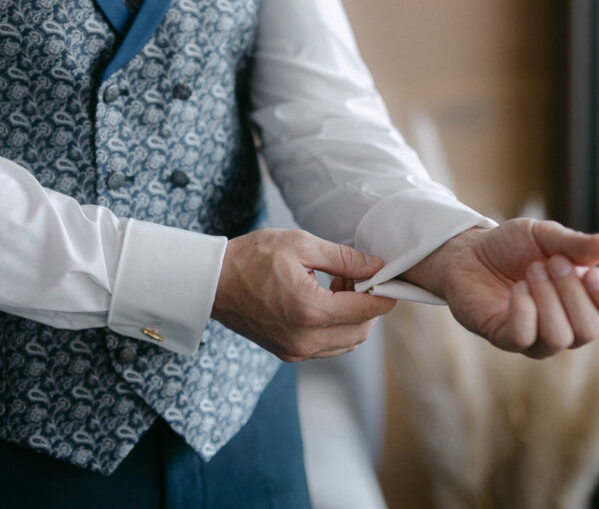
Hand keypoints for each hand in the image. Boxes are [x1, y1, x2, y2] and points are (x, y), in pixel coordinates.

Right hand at [212, 228, 397, 360]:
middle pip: (362, 331)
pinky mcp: (288, 353)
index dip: (384, 293)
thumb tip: (376, 267)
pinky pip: (328, 347)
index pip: (368, 310)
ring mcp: (295, 350)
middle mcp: (305, 339)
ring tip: (335, 288)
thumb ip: (344, 258)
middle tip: (352, 277)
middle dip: (367, 305)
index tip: (386, 277)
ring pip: (347, 343)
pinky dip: (335, 327)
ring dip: (352, 318)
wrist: (212, 282)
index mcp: (310, 310)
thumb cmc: (252, 257)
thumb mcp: (301, 245)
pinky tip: (321, 302)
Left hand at [404, 219, 598, 357]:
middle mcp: (567, 326)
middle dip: (571, 292)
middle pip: (590, 329)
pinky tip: (517, 288)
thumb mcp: (545, 235)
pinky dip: (523, 310)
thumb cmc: (512, 246)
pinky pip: (524, 338)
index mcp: (587, 300)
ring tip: (531, 272)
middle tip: (550, 263)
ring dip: (547, 299)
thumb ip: (575, 243)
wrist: (468, 251)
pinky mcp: (505, 339)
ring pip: (560, 338)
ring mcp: (536, 337)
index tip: (591, 273)